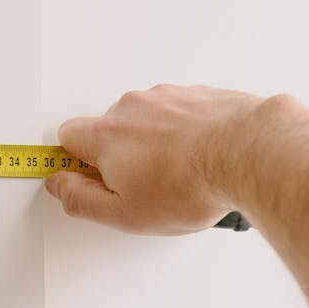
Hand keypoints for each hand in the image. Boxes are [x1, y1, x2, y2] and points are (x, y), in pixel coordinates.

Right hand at [46, 83, 265, 234]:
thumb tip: (59, 187)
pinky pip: (182, 113)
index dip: (77, 162)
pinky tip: (204, 157)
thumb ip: (81, 199)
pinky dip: (187, 132)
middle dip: (122, 155)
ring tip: (182, 174)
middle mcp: (132, 107)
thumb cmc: (192, 185)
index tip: (92, 180)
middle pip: (111, 129)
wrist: (249, 153)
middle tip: (146, 187)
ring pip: (148, 120)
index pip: (68, 137)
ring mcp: (167, 97)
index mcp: (106, 135)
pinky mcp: (199, 94)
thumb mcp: (124, 213)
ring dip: (157, 143)